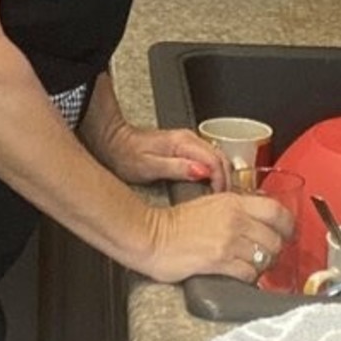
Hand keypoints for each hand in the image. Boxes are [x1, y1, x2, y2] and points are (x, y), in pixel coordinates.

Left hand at [98, 122, 230, 191]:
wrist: (114, 143)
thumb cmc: (126, 155)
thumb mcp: (149, 166)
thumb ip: (177, 168)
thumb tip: (201, 171)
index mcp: (183, 142)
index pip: (215, 160)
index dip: (221, 180)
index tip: (219, 196)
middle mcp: (189, 139)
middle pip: (221, 158)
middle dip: (226, 180)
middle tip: (223, 200)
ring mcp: (188, 143)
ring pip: (217, 158)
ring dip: (222, 176)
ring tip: (219, 196)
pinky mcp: (185, 148)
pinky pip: (209, 160)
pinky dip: (214, 173)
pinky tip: (211, 186)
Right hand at [142, 190, 293, 284]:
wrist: (150, 236)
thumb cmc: (174, 222)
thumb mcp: (209, 204)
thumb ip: (235, 209)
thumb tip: (257, 219)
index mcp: (233, 202)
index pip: (277, 211)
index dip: (288, 225)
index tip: (285, 232)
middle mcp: (235, 220)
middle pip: (275, 239)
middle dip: (274, 250)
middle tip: (267, 255)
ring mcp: (228, 241)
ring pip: (265, 258)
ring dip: (262, 265)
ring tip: (251, 266)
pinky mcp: (219, 262)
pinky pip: (249, 273)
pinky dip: (248, 277)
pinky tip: (239, 274)